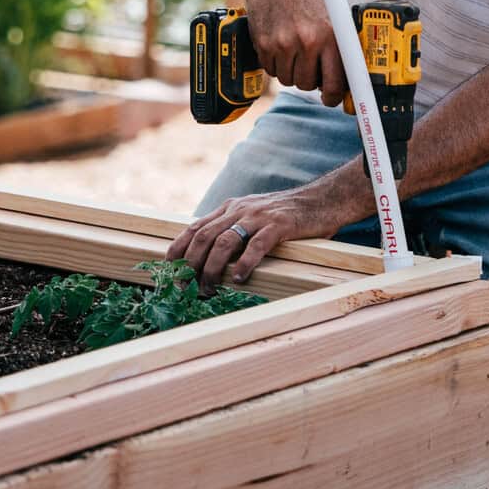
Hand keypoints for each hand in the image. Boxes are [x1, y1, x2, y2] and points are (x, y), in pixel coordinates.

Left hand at [167, 183, 358, 292]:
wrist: (320, 199)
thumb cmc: (285, 214)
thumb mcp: (251, 214)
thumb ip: (232, 227)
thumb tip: (209, 255)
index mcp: (229, 208)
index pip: (194, 228)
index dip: (177, 250)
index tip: (167, 271)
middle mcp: (239, 209)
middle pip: (203, 237)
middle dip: (189, 264)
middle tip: (184, 288)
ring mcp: (258, 217)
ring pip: (224, 242)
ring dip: (212, 268)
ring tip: (208, 289)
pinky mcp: (278, 225)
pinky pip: (256, 245)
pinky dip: (244, 263)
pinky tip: (239, 278)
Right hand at [245, 0, 348, 105]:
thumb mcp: (329, 15)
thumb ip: (336, 44)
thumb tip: (343, 76)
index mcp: (328, 35)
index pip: (334, 82)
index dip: (333, 97)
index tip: (331, 99)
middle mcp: (306, 41)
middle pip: (307, 84)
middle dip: (309, 79)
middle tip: (308, 63)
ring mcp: (282, 44)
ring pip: (287, 80)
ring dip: (290, 71)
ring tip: (293, 50)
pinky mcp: (263, 45)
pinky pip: (270, 70)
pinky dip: (275, 63)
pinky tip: (278, 44)